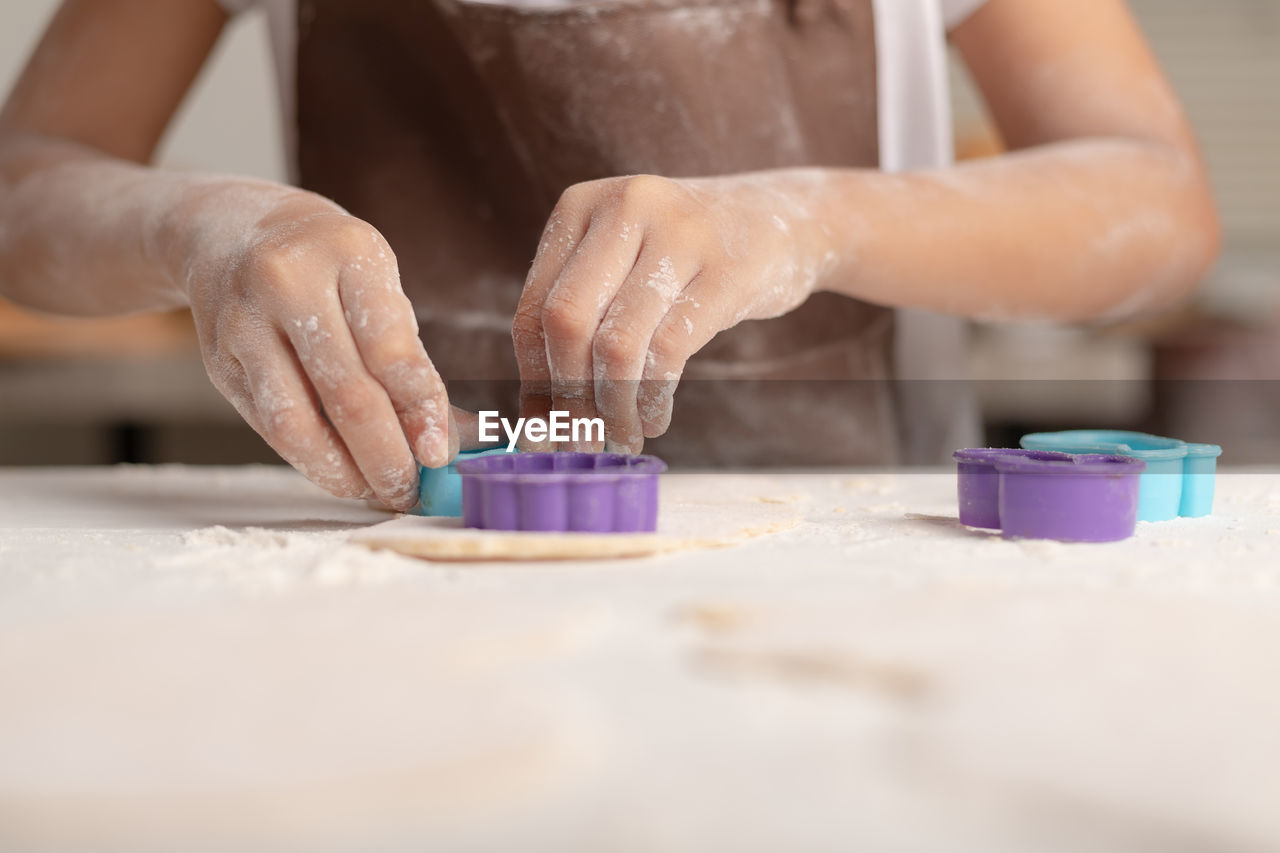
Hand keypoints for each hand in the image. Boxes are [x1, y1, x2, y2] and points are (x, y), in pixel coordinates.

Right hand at [180, 184, 462, 510]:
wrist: (228, 231)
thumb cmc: (328, 267)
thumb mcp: (378, 286)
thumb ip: (411, 360)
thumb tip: (454, 439)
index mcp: (347, 254)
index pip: (389, 348)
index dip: (420, 410)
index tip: (441, 453)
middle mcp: (288, 283)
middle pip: (344, 393)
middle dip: (385, 456)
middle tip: (413, 488)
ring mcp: (243, 324)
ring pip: (296, 423)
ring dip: (344, 473)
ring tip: (379, 492)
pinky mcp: (218, 363)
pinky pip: (270, 428)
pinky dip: (312, 461)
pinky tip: (342, 474)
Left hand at [512, 173, 830, 452]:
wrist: (783, 220)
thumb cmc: (687, 259)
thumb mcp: (623, 266)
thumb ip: (580, 322)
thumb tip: (534, 421)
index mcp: (581, 206)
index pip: (534, 309)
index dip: (534, 380)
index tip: (543, 431)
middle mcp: (624, 208)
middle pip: (566, 323)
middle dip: (568, 397)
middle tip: (581, 443)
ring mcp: (678, 234)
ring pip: (617, 344)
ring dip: (613, 408)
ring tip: (621, 439)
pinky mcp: (726, 270)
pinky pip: (670, 351)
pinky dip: (653, 399)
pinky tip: (653, 419)